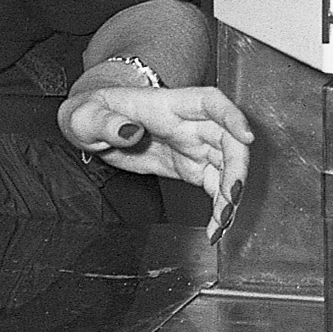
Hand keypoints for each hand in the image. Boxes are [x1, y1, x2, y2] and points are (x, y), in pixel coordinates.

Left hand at [59, 76, 253, 225]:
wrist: (94, 128)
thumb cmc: (93, 114)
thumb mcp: (86, 116)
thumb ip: (106, 124)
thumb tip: (129, 131)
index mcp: (168, 105)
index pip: (210, 102)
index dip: (232, 116)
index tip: (246, 136)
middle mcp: (189, 125)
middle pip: (228, 140)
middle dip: (237, 168)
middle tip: (230, 198)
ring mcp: (194, 147)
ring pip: (228, 167)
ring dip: (231, 195)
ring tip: (221, 223)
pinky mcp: (192, 169)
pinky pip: (216, 187)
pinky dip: (220, 208)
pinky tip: (215, 228)